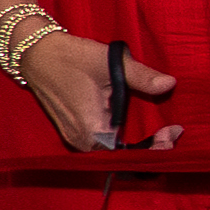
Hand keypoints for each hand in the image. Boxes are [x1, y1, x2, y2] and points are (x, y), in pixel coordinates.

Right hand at [13, 30, 178, 154]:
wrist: (36, 53)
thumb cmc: (71, 57)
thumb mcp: (109, 63)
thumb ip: (141, 76)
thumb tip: (169, 84)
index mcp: (91, 130)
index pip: (129, 154)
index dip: (154, 148)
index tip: (173, 134)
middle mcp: (82, 141)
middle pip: (122, 156)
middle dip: (149, 148)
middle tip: (172, 134)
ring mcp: (75, 137)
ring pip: (112, 151)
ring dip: (136, 144)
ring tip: (161, 133)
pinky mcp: (74, 130)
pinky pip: (102, 142)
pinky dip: (121, 137)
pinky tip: (137, 128)